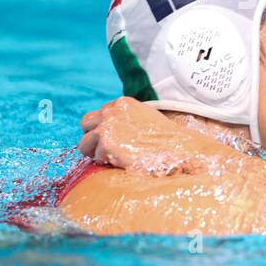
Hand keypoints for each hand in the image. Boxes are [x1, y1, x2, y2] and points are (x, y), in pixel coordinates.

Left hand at [78, 97, 201, 172]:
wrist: (180, 149)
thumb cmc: (168, 139)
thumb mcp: (146, 118)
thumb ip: (127, 119)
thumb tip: (112, 130)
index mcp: (122, 103)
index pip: (98, 115)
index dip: (104, 129)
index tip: (115, 139)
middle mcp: (111, 112)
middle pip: (85, 124)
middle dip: (92, 138)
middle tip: (106, 150)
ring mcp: (107, 128)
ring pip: (84, 143)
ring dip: (97, 152)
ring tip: (117, 157)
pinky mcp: (107, 144)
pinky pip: (95, 157)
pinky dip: (107, 162)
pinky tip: (124, 161)